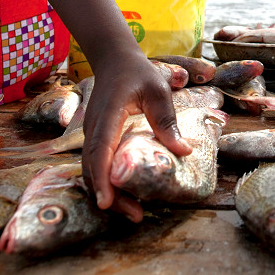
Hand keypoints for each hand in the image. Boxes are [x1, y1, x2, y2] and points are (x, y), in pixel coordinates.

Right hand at [81, 54, 191, 220]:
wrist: (115, 60)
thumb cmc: (138, 74)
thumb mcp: (158, 91)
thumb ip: (166, 120)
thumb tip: (183, 151)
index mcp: (109, 114)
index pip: (100, 149)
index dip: (102, 177)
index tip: (107, 201)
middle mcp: (94, 127)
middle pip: (93, 167)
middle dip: (109, 195)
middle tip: (135, 215)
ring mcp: (92, 133)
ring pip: (91, 169)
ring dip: (107, 192)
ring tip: (133, 211)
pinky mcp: (95, 137)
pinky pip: (95, 164)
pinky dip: (105, 182)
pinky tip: (124, 193)